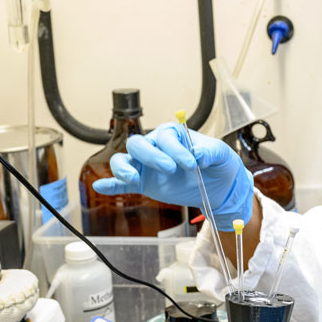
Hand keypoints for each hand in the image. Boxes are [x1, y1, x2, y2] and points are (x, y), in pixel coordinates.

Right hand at [91, 123, 252, 229]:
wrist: (220, 187)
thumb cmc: (219, 164)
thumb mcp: (222, 154)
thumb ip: (210, 152)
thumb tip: (198, 154)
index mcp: (173, 135)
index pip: (165, 137)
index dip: (176, 150)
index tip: (191, 164)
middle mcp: (156, 147)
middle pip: (139, 144)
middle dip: (151, 156)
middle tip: (170, 170)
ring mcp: (147, 166)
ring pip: (124, 160)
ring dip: (124, 168)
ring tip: (134, 180)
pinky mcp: (144, 184)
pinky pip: (122, 183)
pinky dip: (111, 185)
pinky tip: (100, 187)